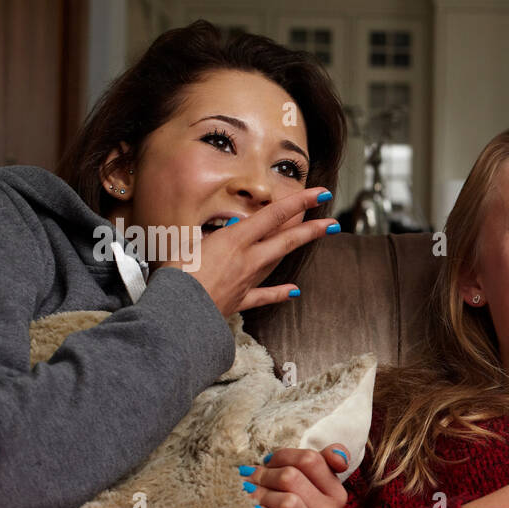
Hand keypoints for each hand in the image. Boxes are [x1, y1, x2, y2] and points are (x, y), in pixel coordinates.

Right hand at [159, 186, 337, 315]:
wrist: (177, 313)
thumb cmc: (177, 275)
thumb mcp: (188, 242)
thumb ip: (211, 234)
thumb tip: (229, 229)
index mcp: (234, 239)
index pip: (274, 215)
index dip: (299, 202)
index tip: (319, 194)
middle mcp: (247, 259)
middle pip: (286, 240)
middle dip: (311, 230)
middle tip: (331, 223)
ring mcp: (246, 281)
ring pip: (277, 261)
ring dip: (294, 249)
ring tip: (312, 237)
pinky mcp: (239, 300)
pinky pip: (263, 295)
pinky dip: (279, 292)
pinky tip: (294, 291)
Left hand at [244, 443, 349, 507]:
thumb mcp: (305, 485)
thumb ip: (321, 463)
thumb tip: (338, 455)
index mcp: (336, 493)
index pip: (310, 460)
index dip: (282, 457)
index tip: (268, 464)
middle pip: (292, 478)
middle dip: (264, 476)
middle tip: (249, 481)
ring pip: (287, 502)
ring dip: (260, 498)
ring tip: (248, 499)